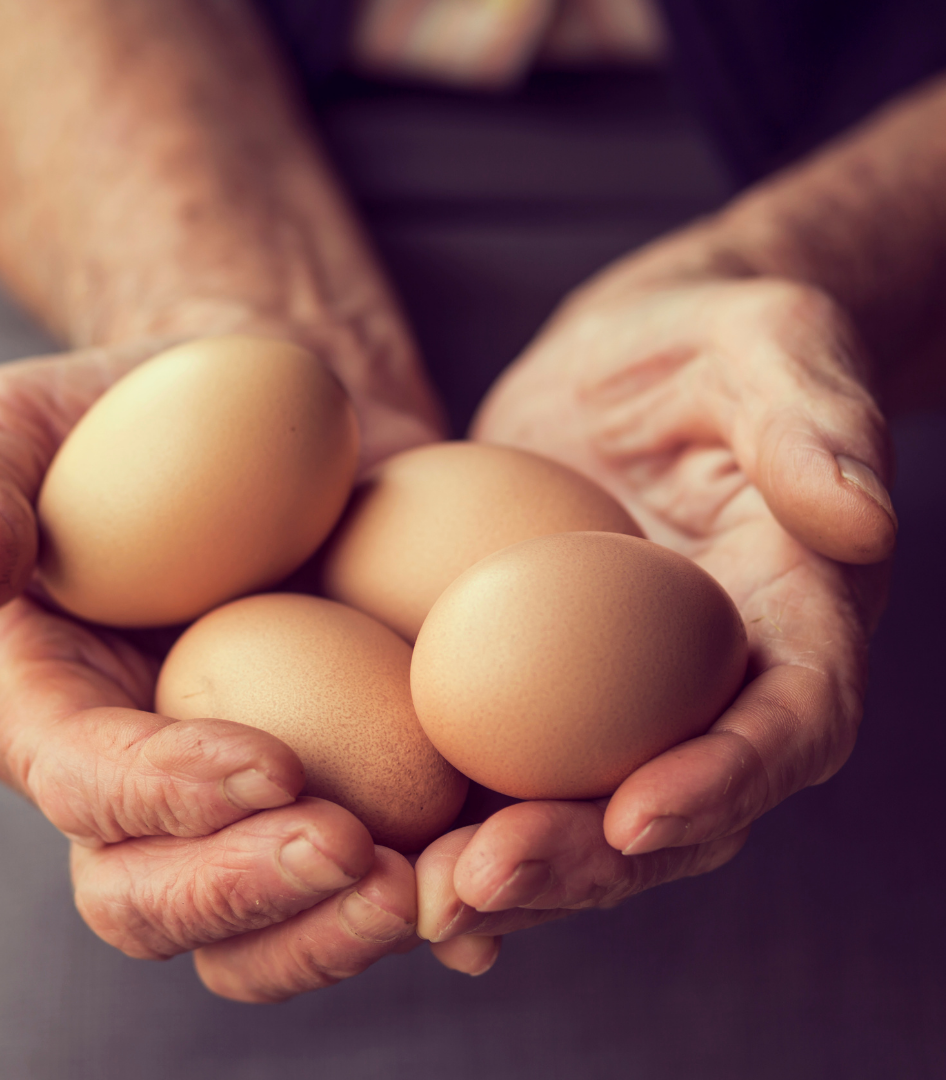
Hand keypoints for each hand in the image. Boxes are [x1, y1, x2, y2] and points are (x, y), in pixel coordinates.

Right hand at [0, 334, 439, 999]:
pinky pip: (357, 880)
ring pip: (257, 928)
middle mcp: (129, 783)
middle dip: (248, 894)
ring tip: (429, 891)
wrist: (278, 417)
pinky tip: (478, 897)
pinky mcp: (331, 786)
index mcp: (45, 708)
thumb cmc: (138, 411)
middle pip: (153, 899)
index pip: (82, 783)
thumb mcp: (21, 417)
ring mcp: (233, 802)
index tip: (275, 766)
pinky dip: (418, 904)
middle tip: (357, 856)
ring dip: (336, 931)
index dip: (162, 794)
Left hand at [416, 250, 894, 973]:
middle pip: (673, 809)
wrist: (629, 356)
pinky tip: (387, 859)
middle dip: (585, 860)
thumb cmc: (715, 340)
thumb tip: (859, 517)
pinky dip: (457, 824)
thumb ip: (816, 423)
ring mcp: (622, 697)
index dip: (725, 782)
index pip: (789, 725)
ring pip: (581, 815)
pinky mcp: (539, 685)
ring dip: (510, 872)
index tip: (639, 815)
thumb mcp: (773, 345)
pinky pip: (506, 768)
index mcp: (794, 621)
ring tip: (419, 898)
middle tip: (482, 881)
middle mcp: (713, 684)